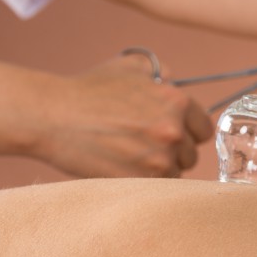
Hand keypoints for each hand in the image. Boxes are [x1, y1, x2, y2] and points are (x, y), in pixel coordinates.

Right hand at [32, 55, 213, 177]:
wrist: (52, 116)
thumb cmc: (88, 90)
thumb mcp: (130, 68)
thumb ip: (161, 72)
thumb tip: (176, 81)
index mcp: (177, 103)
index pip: (204, 130)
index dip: (189, 133)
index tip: (175, 135)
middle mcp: (174, 131)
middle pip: (190, 155)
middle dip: (174, 152)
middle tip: (145, 145)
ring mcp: (158, 159)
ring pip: (174, 174)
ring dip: (158, 169)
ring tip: (131, 156)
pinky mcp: (140, 181)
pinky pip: (155, 188)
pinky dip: (144, 181)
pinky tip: (124, 167)